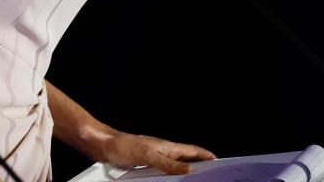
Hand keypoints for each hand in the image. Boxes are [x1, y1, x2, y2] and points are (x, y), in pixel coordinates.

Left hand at [98, 131, 215, 174]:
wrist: (102, 144)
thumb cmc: (122, 145)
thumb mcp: (147, 155)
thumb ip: (168, 164)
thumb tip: (190, 169)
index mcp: (167, 146)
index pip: (193, 151)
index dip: (207, 156)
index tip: (221, 164)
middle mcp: (163, 151)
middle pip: (186, 159)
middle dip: (199, 166)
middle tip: (211, 176)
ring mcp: (154, 157)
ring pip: (175, 166)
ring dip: (186, 172)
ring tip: (194, 180)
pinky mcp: (145, 163)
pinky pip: (163, 171)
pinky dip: (171, 176)